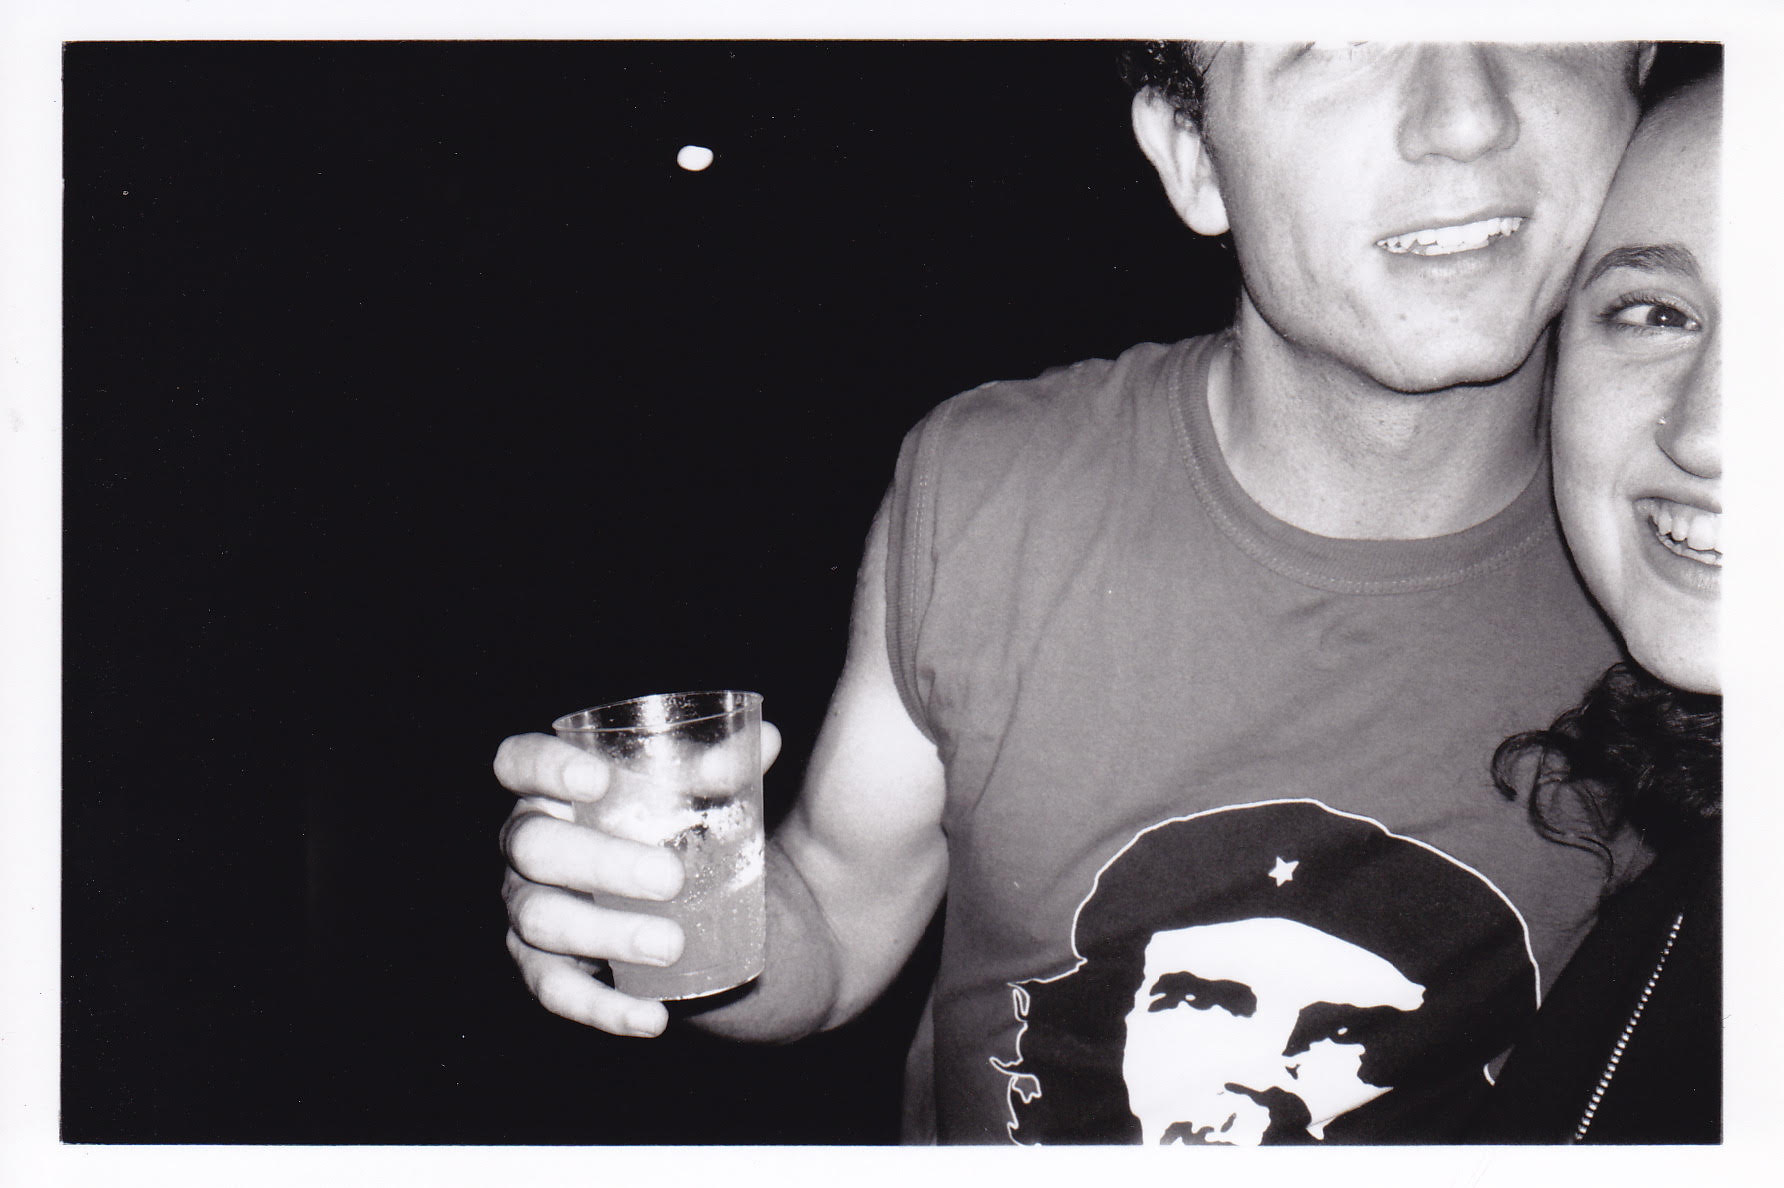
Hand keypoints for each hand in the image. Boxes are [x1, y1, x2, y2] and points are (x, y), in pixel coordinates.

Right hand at [495, 724, 781, 1036]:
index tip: (598, 779)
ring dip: (605, 933)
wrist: (709, 910)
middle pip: (532, 845)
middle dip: (599, 861)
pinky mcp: (549, 971)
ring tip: (672, 945)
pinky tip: (651, 1018)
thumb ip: (732, 764)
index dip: (543, 767)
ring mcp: (532, 910)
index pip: (518, 762)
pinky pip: (559, 992)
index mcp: (556, 788)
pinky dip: (603, 1008)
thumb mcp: (710, 793)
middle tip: (670, 878)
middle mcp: (530, 846)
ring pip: (540, 920)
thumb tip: (766, 740)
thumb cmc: (693, 830)